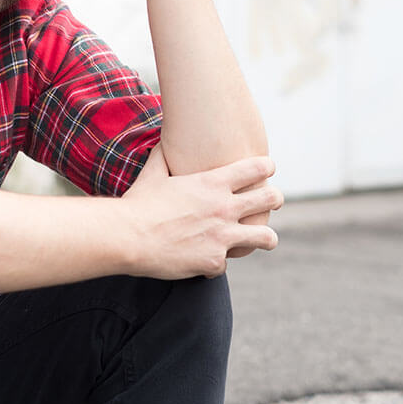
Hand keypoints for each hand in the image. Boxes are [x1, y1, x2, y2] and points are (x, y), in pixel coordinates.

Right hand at [120, 147, 281, 279]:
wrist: (127, 237)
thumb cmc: (138, 203)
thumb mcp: (153, 172)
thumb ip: (164, 155)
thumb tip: (164, 140)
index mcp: (213, 183)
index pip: (258, 168)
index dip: (267, 167)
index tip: (267, 170)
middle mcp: (224, 208)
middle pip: (271, 198)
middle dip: (275, 199)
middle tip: (272, 202)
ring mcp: (222, 236)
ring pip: (266, 238)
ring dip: (266, 238)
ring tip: (265, 240)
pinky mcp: (214, 261)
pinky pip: (225, 263)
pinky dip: (215, 262)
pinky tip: (205, 260)